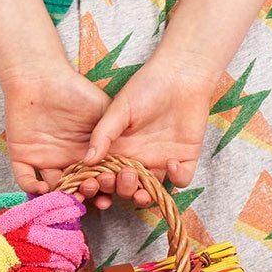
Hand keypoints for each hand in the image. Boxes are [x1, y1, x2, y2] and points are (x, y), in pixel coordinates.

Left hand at [2, 63, 114, 201]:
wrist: (42, 76)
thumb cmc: (76, 90)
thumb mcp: (104, 111)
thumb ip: (113, 134)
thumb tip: (125, 163)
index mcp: (86, 152)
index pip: (96, 178)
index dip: (104, 189)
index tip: (112, 195)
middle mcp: (66, 160)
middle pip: (76, 188)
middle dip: (86, 196)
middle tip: (93, 199)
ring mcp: (45, 160)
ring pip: (52, 189)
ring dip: (60, 197)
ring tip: (72, 198)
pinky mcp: (23, 156)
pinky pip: (26, 178)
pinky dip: (33, 187)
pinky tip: (44, 189)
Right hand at [78, 49, 216, 205]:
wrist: (180, 75)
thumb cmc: (145, 87)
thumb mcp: (118, 109)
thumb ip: (103, 134)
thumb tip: (87, 161)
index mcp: (120, 149)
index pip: (108, 175)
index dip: (102, 183)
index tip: (97, 182)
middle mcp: (139, 159)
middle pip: (128, 187)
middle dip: (122, 189)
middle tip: (121, 179)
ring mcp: (162, 161)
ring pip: (152, 190)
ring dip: (145, 196)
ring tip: (140, 191)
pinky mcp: (185, 158)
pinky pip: (181, 179)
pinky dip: (176, 178)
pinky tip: (170, 163)